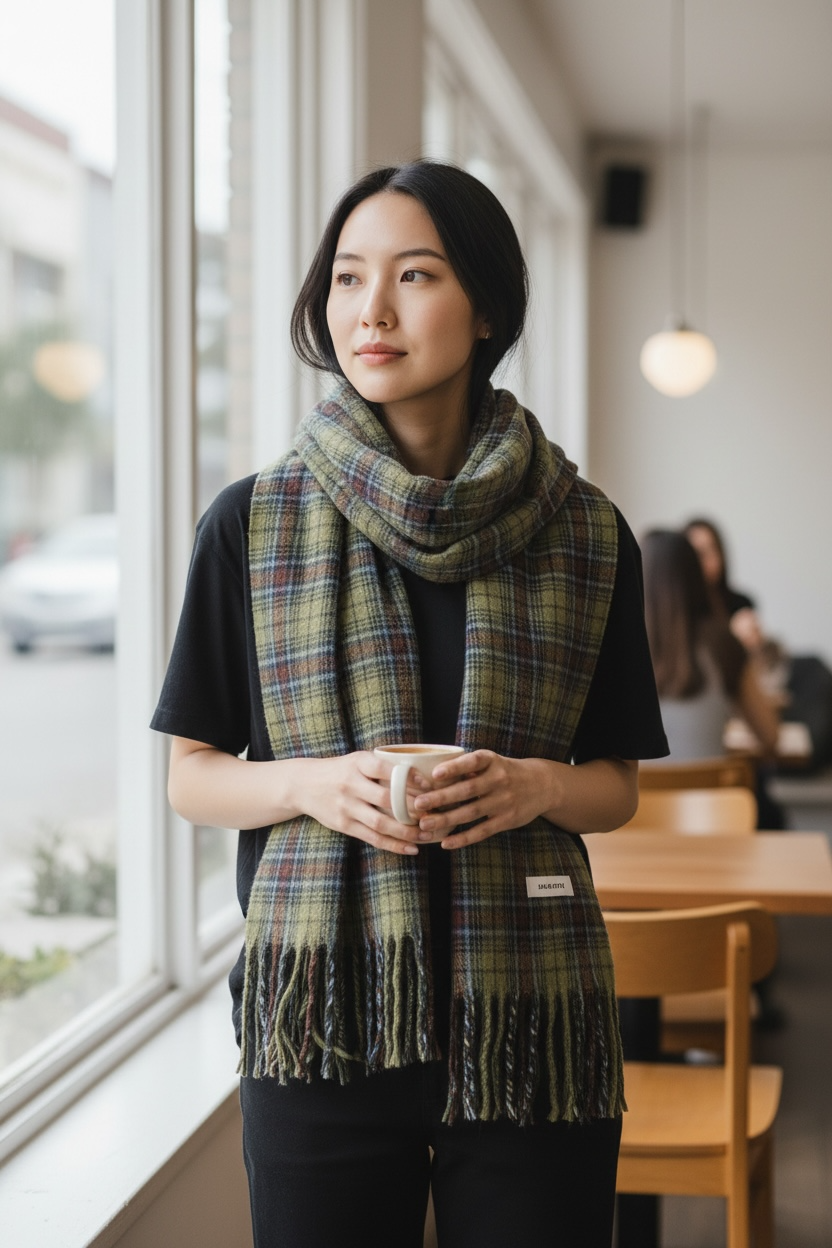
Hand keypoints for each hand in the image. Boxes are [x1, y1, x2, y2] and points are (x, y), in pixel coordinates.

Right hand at [300, 751, 429, 855]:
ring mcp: (346, 806)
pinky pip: (372, 837)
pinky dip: (393, 845)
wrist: (303, 785)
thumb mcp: (357, 760)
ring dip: (406, 831)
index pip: (385, 769)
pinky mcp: (344, 825)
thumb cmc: (340, 771)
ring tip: (426, 835)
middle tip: (433, 813)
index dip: (408, 776)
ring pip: (381, 823)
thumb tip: (421, 777)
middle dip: (412, 808)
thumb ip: (382, 766)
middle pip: (386, 798)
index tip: (428, 784)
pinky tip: (410, 849)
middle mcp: (350, 784)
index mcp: (357, 763)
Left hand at [411, 750, 551, 849]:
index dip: (454, 767)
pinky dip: (463, 838)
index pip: (472, 762)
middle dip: (442, 798)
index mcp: (492, 761)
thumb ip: (468, 768)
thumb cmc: (506, 771)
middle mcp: (499, 780)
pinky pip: (481, 831)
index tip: (435, 773)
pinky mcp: (506, 820)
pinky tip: (445, 843)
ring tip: (425, 825)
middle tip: (419, 804)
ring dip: (446, 819)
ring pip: (471, 812)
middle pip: (467, 790)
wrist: (542, 785)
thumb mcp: (492, 762)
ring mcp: (503, 802)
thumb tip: (432, 774)